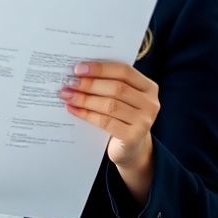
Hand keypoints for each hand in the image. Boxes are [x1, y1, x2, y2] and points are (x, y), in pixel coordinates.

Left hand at [60, 61, 158, 199]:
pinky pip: (105, 122)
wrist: (131, 148)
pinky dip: (87, 115)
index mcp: (149, 87)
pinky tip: (73, 110)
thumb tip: (78, 73)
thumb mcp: (121, 99)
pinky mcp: (133, 137)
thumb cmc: (122, 117)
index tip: (78, 68)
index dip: (100, 68)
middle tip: (69, 83)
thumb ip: (108, 84)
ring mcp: (144, 121)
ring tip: (67, 95)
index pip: (124, 71)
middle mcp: (150, 103)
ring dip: (85, 99)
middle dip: (89, 84)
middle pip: (116, 88)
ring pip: (110, 105)